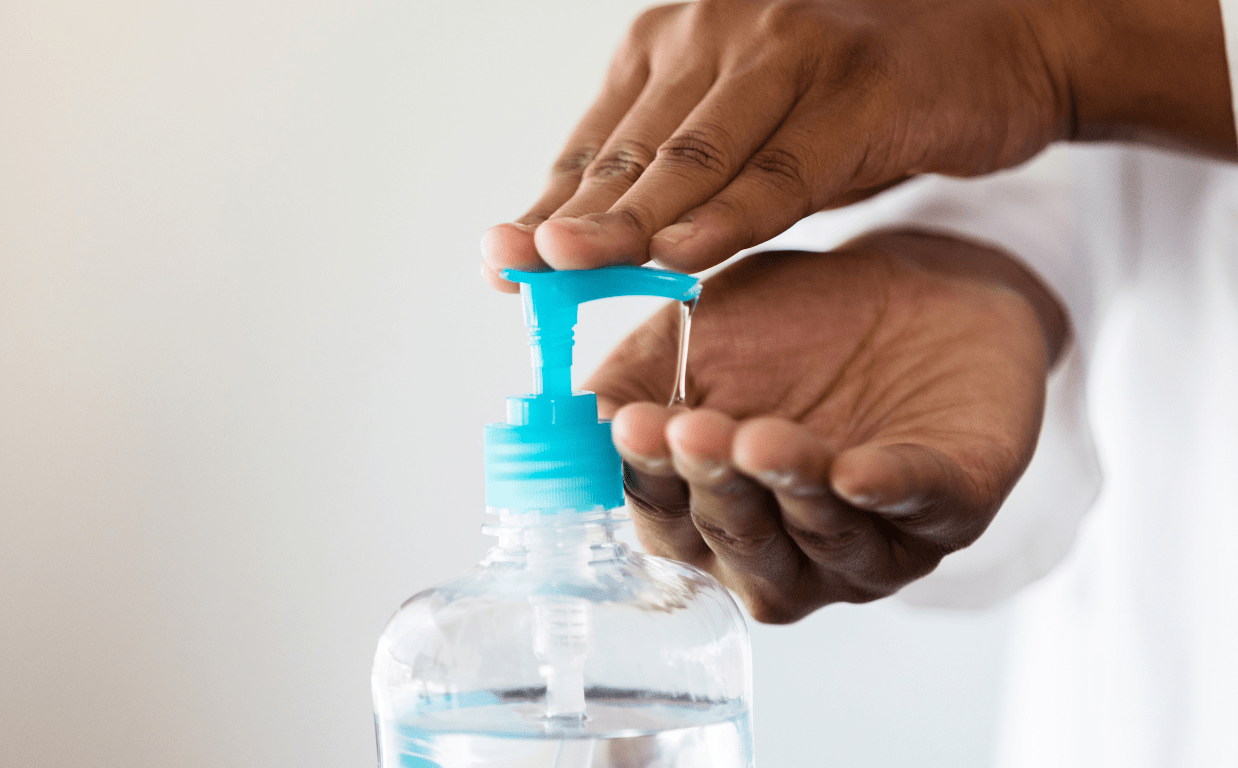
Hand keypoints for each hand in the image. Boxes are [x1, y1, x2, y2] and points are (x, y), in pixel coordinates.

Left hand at [482, 0, 1230, 289]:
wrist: (997, 39)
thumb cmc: (858, 96)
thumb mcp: (751, 130)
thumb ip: (677, 179)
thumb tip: (589, 245)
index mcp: (678, 41)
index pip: (597, 139)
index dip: (549, 204)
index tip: (503, 262)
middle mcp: (720, 31)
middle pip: (632, 147)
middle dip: (572, 216)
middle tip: (520, 267)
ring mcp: (789, 51)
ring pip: (694, 154)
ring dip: (631, 218)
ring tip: (573, 264)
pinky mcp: (859, 88)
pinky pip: (783, 169)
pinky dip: (729, 217)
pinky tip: (683, 258)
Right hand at [586, 230, 1066, 621]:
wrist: (917, 287)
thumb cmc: (795, 328)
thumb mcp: (700, 338)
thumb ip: (636, 378)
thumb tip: (582, 414)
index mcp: (719, 518)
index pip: (670, 522)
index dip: (649, 481)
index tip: (630, 427)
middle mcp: (792, 550)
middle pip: (741, 544)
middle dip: (716, 489)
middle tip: (693, 432)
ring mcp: (874, 538)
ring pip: (825, 538)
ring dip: (789, 491)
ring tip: (760, 438)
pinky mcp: (954, 505)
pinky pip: (920, 508)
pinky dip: (888, 492)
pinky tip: (857, 472)